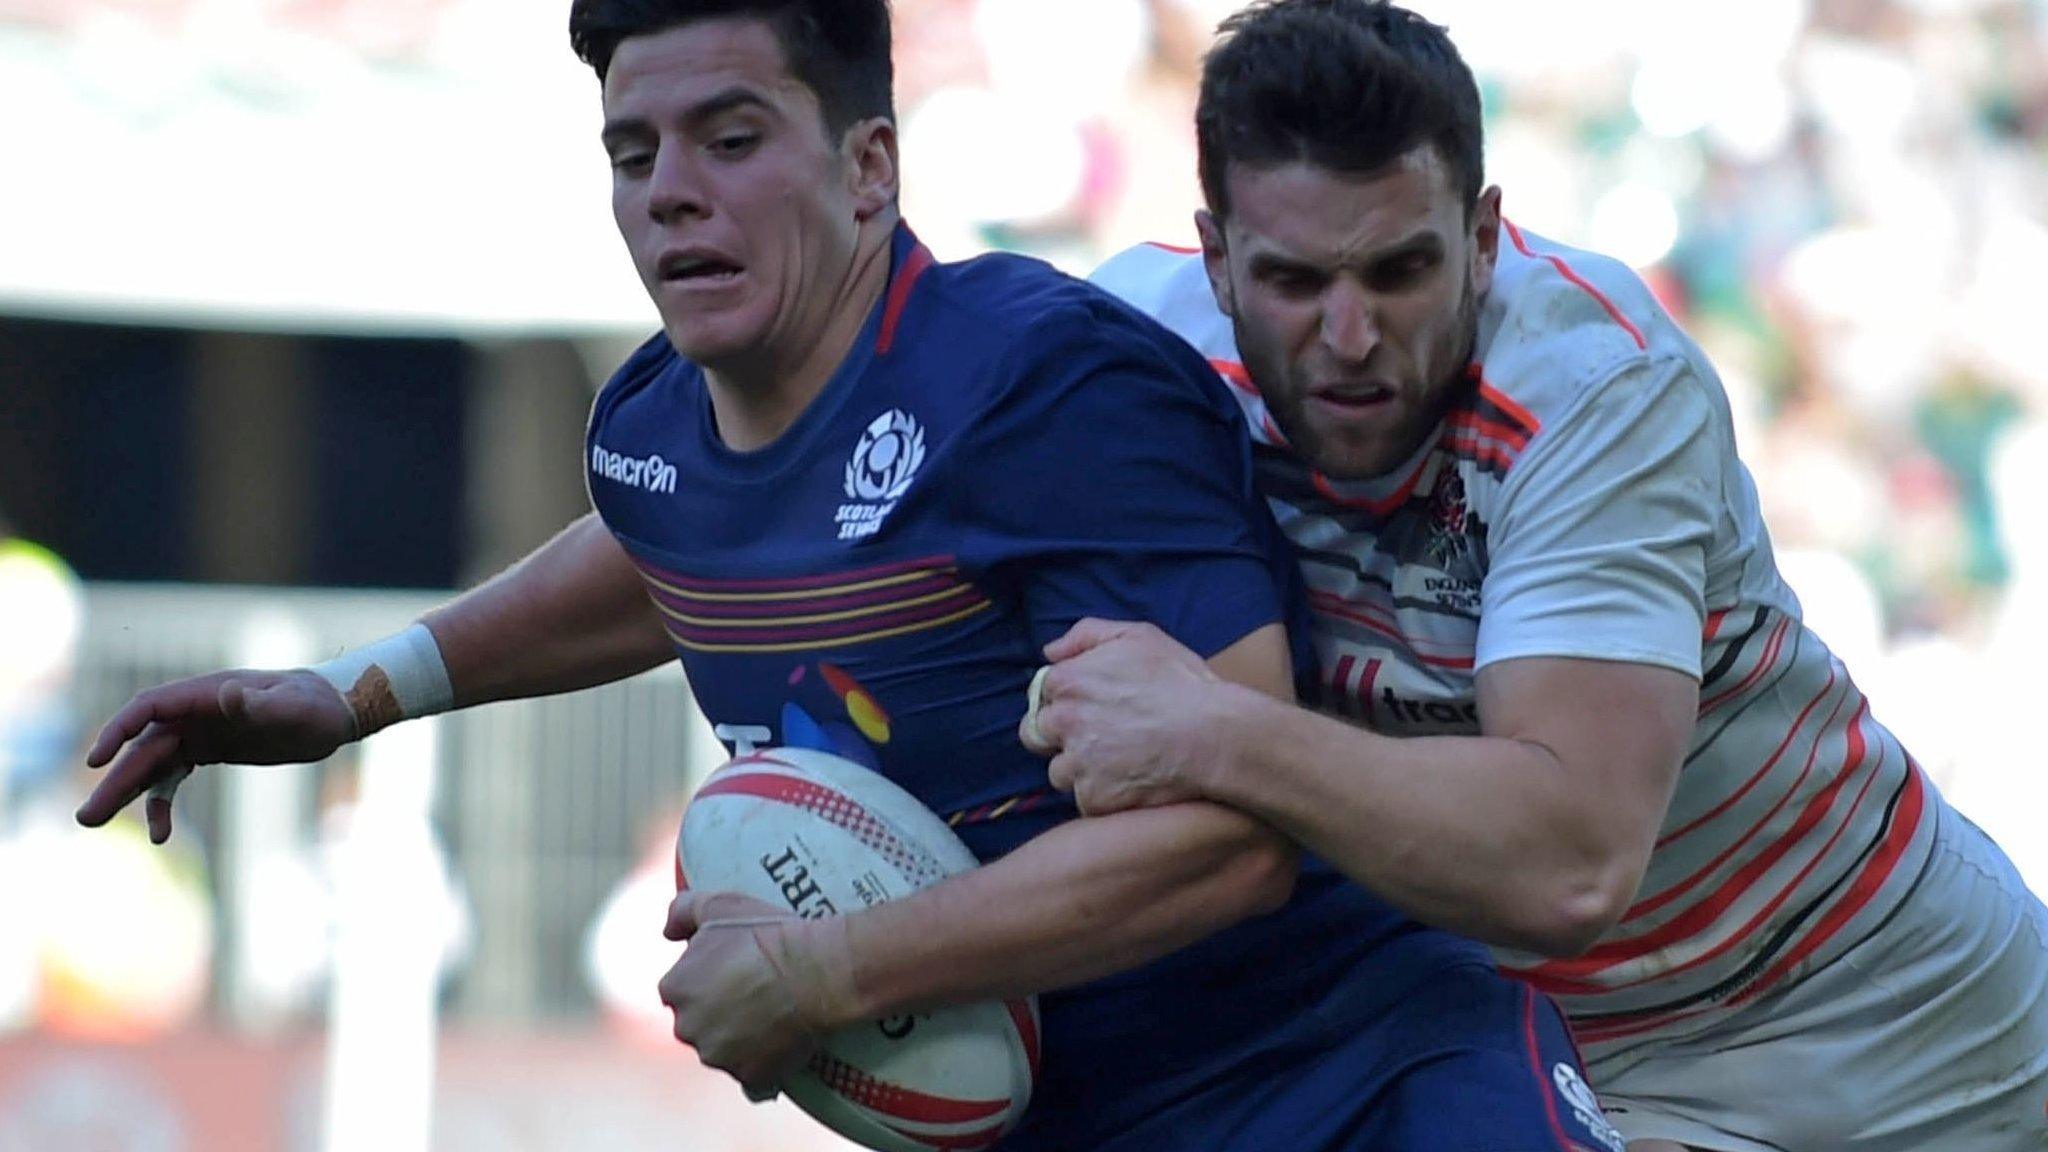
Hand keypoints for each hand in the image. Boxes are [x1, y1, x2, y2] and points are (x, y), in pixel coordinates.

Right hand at [77, 669, 356, 842]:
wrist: (333, 712)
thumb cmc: (316, 705)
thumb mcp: (294, 706)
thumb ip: (261, 703)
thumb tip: (228, 694)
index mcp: (207, 694)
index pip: (149, 707)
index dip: (119, 730)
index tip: (97, 761)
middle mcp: (194, 713)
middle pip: (142, 746)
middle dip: (114, 780)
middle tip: (86, 818)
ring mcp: (198, 733)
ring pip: (150, 765)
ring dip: (124, 794)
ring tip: (93, 823)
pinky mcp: (207, 752)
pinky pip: (171, 779)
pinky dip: (159, 804)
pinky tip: (159, 835)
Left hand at [660, 891, 858, 1100]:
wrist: (816, 969)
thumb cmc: (767, 935)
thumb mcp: (719, 904)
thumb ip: (681, 911)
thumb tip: (668, 931)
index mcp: (675, 988)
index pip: (682, 989)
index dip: (708, 978)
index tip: (735, 970)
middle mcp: (687, 1028)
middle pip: (700, 1022)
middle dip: (721, 1012)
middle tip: (756, 991)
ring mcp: (718, 1056)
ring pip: (724, 1050)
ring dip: (741, 1039)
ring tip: (774, 1014)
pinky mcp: (750, 1077)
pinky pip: (753, 1076)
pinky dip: (764, 1065)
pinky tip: (782, 1044)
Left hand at [1025, 619, 1241, 814]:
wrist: (1214, 735)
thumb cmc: (1181, 683)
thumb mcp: (1139, 636)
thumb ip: (1087, 634)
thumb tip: (1050, 652)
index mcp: (1068, 681)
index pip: (1042, 695)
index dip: (1066, 701)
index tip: (1093, 707)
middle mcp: (1064, 722)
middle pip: (1037, 735)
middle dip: (1059, 737)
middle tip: (1099, 738)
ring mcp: (1076, 763)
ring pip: (1060, 772)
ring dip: (1081, 770)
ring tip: (1121, 762)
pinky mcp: (1093, 798)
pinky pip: (1086, 800)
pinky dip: (1104, 796)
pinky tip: (1132, 782)